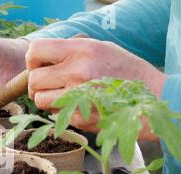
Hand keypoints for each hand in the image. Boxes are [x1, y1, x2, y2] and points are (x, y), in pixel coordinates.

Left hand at [26, 38, 165, 135]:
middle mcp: (78, 71)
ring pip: (38, 100)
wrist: (148, 99)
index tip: (39, 66)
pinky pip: (52, 115)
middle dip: (37, 84)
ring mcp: (78, 96)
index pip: (35, 51)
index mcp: (81, 50)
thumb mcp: (99, 48)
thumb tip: (40, 59)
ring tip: (61, 96)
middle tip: (49, 85)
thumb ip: (70, 51)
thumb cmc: (123, 71)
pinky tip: (74, 107)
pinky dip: (58, 113)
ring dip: (45, 99)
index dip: (33, 60)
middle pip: (33, 79)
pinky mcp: (79, 118)